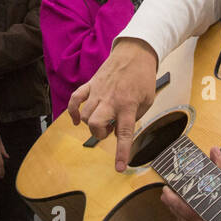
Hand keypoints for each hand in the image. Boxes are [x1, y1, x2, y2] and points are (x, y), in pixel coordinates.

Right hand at [67, 38, 158, 170]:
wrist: (135, 52)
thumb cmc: (144, 77)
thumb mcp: (148, 100)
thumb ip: (135, 117)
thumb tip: (119, 131)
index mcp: (128, 106)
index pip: (124, 134)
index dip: (121, 153)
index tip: (120, 168)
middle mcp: (111, 101)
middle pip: (95, 124)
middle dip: (99, 134)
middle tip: (108, 130)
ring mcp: (98, 92)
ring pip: (84, 115)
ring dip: (91, 124)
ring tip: (102, 119)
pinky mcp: (91, 84)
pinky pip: (75, 99)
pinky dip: (72, 111)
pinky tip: (76, 118)